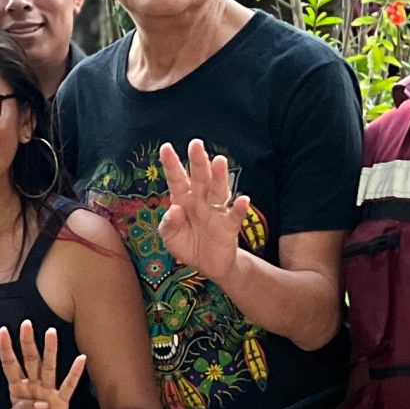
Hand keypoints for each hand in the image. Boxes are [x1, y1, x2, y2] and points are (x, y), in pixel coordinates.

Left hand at [0, 319, 88, 408]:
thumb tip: (40, 403)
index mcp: (17, 388)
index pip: (10, 365)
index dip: (5, 349)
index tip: (3, 331)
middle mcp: (33, 385)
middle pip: (30, 360)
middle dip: (27, 342)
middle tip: (26, 324)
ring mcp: (48, 391)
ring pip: (48, 367)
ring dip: (50, 350)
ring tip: (51, 332)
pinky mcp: (62, 400)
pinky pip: (69, 385)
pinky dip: (75, 373)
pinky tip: (81, 358)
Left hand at [157, 139, 249, 282]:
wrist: (208, 265)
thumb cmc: (187, 244)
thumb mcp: (170, 238)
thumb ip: (169, 224)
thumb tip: (175, 208)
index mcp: (183, 201)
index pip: (177, 180)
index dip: (172, 165)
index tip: (166, 148)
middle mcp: (201, 202)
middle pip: (200, 179)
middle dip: (198, 162)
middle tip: (196, 144)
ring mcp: (216, 212)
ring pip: (218, 191)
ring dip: (219, 177)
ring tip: (219, 161)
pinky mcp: (229, 227)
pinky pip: (235, 216)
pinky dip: (239, 209)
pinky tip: (243, 200)